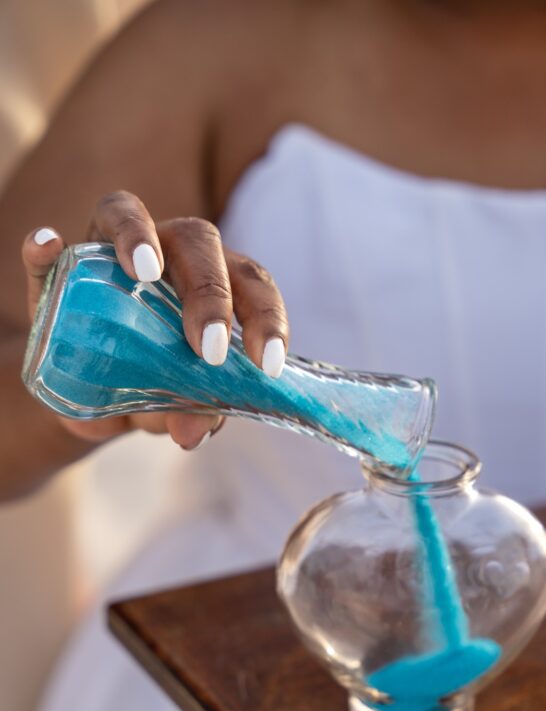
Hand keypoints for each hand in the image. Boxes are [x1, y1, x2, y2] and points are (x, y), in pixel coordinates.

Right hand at [23, 192, 289, 450]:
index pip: (249, 280)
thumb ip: (193, 410)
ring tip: (142, 271)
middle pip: (197, 241)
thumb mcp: (176, 405)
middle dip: (210, 293)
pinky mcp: (56, 267)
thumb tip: (193, 429)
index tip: (268, 362)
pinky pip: (46, 249)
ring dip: (137, 237)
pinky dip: (43, 246)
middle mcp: (168, 249)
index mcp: (215, 279)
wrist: (93, 395)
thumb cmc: (154, 385)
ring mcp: (107, 248)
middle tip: (210, 348)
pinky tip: (47, 247)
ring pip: (126, 213)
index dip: (266, 316)